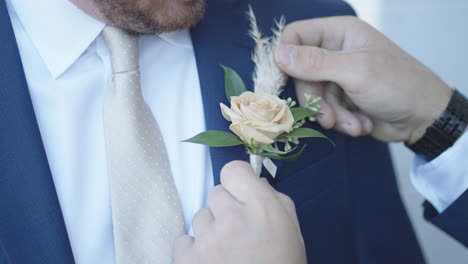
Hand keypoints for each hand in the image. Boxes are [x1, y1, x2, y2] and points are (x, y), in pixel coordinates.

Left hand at [173, 161, 305, 263]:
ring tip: (225, 251)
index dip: (237, 181)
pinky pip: (183, 240)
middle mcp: (232, 218)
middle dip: (225, 208)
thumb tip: (253, 183)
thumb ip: (273, 200)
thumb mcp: (291, 229)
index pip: (232, 170)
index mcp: (262, 207)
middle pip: (215, 193)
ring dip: (210, 230)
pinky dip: (194, 250)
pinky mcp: (187, 260)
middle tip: (236, 230)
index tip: (240, 194)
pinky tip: (209, 263)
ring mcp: (207, 240)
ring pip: (199, 217)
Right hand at [274, 16, 452, 143]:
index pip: (295, 36)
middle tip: (327, 116)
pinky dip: (339, 121)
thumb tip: (277, 54)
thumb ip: (315, 63)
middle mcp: (335, 52)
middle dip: (314, 98)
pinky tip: (359, 124)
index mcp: (339, 33)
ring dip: (329, 114)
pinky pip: (324, 109)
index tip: (282, 82)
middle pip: (300, 72)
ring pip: (311, 95)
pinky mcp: (340, 99)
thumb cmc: (397, 85)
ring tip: (351, 123)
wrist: (424, 119)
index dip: (284, 57)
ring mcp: (337, 76)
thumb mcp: (355, 71)